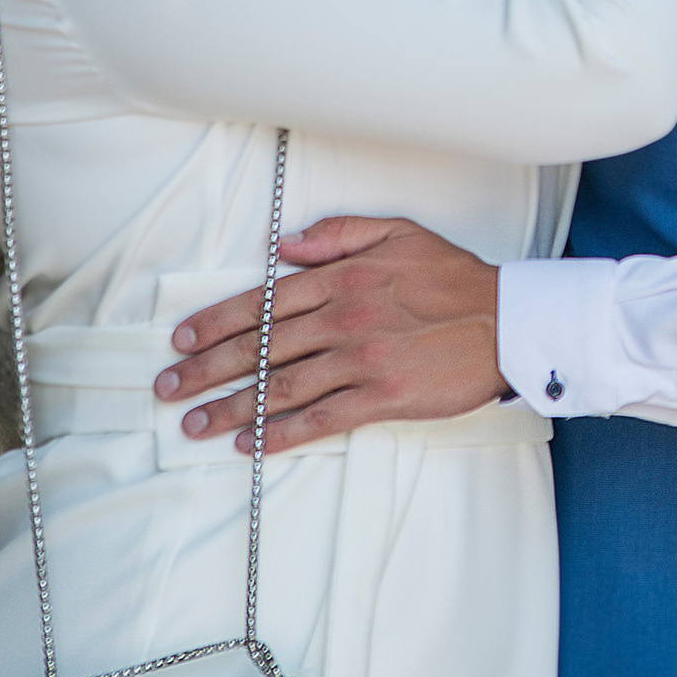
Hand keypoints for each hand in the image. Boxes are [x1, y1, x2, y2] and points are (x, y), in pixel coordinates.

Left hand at [156, 217, 509, 453]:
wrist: (507, 321)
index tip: (183, 340)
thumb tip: (283, 246)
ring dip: (231, 407)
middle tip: (169, 388)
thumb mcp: (398, 233)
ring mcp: (361, 360)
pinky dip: (280, 431)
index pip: (265, 301)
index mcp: (343, 278)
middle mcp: (344, 318)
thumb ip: (337, 236)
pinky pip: (320, 418)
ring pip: (281, 385)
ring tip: (194, 424)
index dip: (218, 322)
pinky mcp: (382, 397)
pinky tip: (250, 443)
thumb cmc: (455, 278)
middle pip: (261, 347)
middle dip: (207, 369)